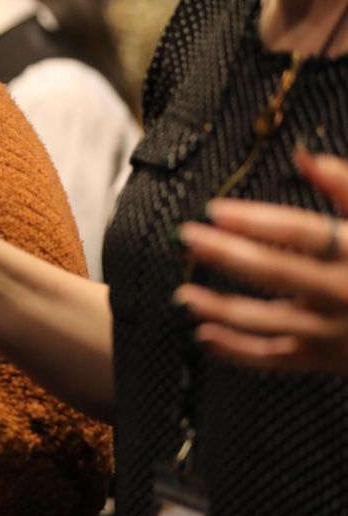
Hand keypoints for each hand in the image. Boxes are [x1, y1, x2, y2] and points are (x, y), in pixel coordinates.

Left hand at [175, 148, 347, 375]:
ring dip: (221, 308)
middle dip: (228, 255)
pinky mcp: (325, 360)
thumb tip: (303, 155)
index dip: (259, 220)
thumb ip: (346, 187)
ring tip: (183, 293)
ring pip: (269, 322)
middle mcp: (344, 294)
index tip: (215, 210)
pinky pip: (275, 360)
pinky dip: (237, 352)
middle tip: (187, 239)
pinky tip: (204, 336)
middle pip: (279, 273)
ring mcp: (333, 333)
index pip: (305, 233)